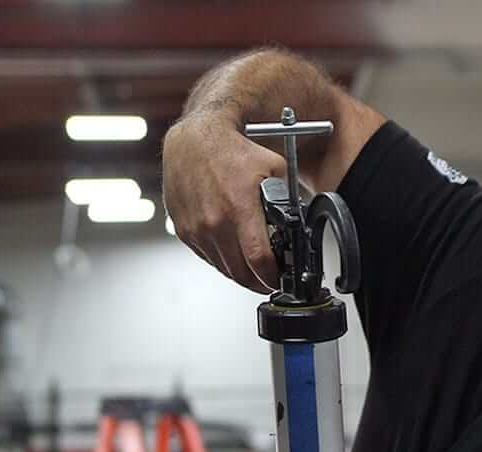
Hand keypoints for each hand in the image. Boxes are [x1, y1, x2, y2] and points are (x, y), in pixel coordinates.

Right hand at [161, 112, 282, 292]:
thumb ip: (288, 199)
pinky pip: (207, 257)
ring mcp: (196, 229)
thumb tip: (298, 222)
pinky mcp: (183, 230)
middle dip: (259, 281)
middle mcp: (214, 222)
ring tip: (252, 267)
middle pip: (241, 273)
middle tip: (269, 279)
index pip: (259, 261)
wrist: (192, 140)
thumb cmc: (230, 150)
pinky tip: (232, 250)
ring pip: (224, 269)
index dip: (273, 277)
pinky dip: (222, 259)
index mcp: (239, 208)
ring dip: (240, 273)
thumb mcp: (273, 168)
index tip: (280, 280)